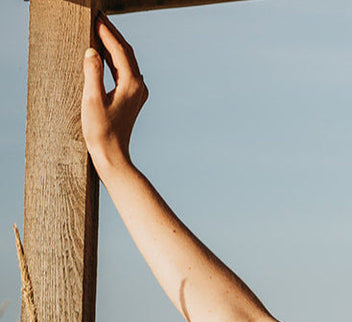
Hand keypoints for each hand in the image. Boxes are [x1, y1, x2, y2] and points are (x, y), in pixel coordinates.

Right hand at [81, 15, 148, 174]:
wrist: (113, 156)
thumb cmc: (101, 131)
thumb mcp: (92, 99)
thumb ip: (93, 72)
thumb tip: (92, 50)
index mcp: (132, 84)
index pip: (120, 49)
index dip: (107, 31)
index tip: (96, 16)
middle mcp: (139, 87)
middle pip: (126, 52)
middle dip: (112, 33)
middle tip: (97, 16)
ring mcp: (138, 93)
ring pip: (126, 61)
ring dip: (112, 44)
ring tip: (98, 29)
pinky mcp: (132, 99)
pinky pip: (124, 71)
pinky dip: (113, 58)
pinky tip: (102, 53)